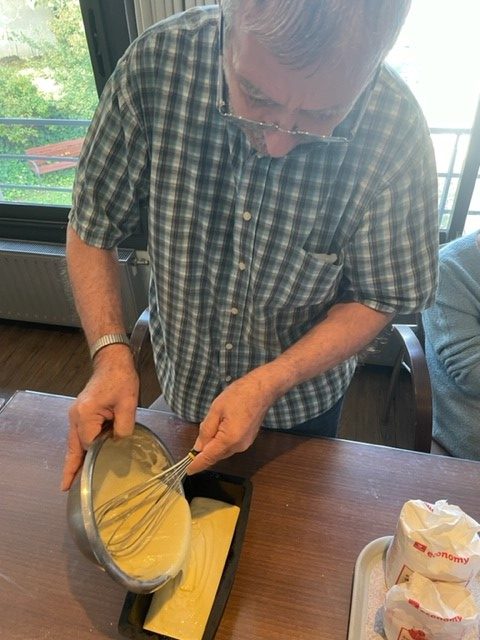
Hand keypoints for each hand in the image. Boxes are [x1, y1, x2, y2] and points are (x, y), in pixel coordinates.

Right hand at [61, 346, 138, 489]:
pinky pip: (78, 435)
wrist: (113, 362)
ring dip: (74, 458)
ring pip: (74, 442)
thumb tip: (120, 444)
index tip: (103, 469)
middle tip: (66, 487)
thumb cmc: (121, 379)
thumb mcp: (128, 403)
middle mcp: (75, 416)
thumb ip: (124, 427)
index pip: (90, 444)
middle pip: (73, 447)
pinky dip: (79, 448)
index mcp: (86, 414)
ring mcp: (76, 414)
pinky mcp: (81, 413)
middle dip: (71, 467)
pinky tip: (81, 459)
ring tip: (71, 479)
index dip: (98, 456)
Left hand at [186, 368, 278, 474]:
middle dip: (205, 449)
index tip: (188, 471)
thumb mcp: (216, 410)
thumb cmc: (238, 396)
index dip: (197, 465)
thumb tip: (198, 447)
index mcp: (229, 440)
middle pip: (216, 455)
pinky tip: (222, 425)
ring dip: (214, 443)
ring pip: (223, 450)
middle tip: (202, 430)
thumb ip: (206, 430)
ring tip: (215, 422)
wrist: (262, 389)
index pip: (209, 457)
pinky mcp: (248, 440)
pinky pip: (230, 445)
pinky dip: (222, 441)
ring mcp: (245, 444)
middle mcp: (239, 446)